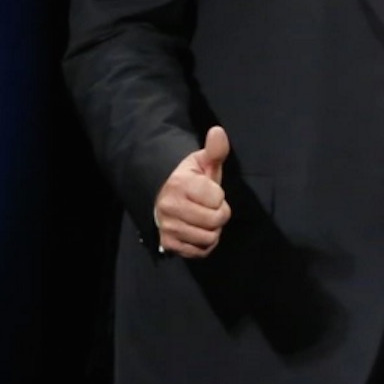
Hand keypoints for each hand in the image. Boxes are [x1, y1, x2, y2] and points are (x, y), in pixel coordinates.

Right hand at [154, 126, 231, 256]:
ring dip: (213, 230)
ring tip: (203, 218)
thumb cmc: (191, 179)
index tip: (210, 191)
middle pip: (215, 221)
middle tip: (210, 207)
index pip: (218, 199)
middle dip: (220, 214)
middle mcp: (170, 207)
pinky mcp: (168, 244)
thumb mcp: (203, 162)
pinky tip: (198, 231)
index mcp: (180, 184)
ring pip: (209, 238)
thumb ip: (215, 150)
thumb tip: (218, 131)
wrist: (164, 196)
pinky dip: (205, 244)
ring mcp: (168, 227)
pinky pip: (199, 252)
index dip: (220, 196)